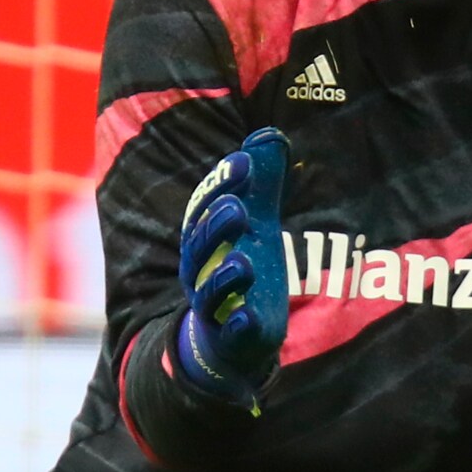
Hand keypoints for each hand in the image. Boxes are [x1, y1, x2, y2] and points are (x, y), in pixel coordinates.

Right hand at [176, 127, 290, 412]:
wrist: (230, 336)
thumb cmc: (241, 266)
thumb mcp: (257, 222)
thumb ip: (263, 182)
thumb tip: (270, 133)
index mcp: (204, 238)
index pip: (206, 206)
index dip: (223, 184)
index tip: (246, 162)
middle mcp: (201, 270)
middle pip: (201, 246)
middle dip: (217, 226)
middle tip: (240, 208)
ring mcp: (214, 307)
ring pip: (209, 291)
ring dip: (224, 276)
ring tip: (244, 261)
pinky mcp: (231, 338)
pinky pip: (230, 333)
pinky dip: (237, 326)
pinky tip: (249, 318)